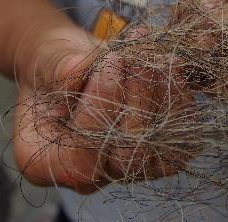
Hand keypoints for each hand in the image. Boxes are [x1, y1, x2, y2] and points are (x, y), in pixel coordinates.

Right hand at [13, 26, 194, 193]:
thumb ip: (58, 66)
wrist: (81, 65)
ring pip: (159, 147)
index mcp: (47, 163)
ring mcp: (128, 167)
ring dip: (161, 95)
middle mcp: (90, 175)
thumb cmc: (58, 64)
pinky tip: (171, 66)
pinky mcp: (160, 154)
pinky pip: (180, 136)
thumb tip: (77, 68)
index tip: (112, 59)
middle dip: (138, 98)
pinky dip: (180, 99)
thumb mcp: (48, 58)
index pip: (80, 157)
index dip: (102, 107)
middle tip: (138, 53)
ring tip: (153, 52)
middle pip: (128, 157)